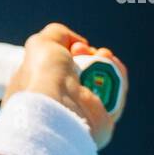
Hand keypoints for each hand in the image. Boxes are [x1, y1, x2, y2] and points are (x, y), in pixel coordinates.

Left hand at [2, 22, 128, 149]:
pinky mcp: (101, 119)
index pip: (56, 69)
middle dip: (90, 56)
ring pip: (100, 83)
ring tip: (103, 56)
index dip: (70, 52)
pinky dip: (118, 76)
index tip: (75, 47)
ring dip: (105, 63)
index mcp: (36, 89)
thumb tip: (77, 45)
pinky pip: (115, 95)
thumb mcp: (40, 44)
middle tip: (89, 53)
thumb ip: (57, 35)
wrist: (57, 106)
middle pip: (81, 73)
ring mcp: (79, 111)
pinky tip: (114, 64)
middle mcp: (57, 102)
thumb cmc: (42, 75)